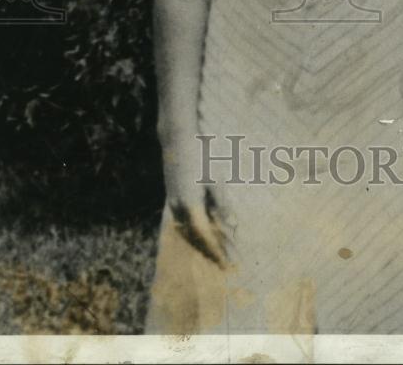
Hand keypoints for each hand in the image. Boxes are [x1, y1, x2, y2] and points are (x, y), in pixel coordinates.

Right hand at [162, 149, 229, 266]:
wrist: (177, 138)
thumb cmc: (200, 155)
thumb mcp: (215, 178)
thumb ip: (222, 203)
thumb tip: (231, 224)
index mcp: (191, 204)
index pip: (206, 236)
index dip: (217, 251)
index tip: (228, 262)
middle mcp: (179, 207)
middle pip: (195, 238)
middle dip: (210, 251)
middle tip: (225, 263)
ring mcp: (172, 202)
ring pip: (186, 232)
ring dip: (200, 244)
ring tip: (215, 253)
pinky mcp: (171, 197)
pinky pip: (182, 222)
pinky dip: (192, 232)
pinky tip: (201, 233)